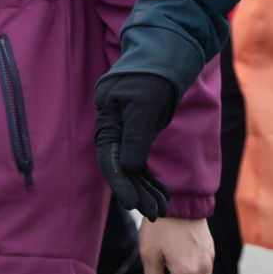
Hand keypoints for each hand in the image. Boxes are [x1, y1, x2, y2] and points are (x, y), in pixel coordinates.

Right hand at [94, 69, 183, 218]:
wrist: (165, 59)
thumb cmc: (152, 77)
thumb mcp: (144, 104)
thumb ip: (136, 135)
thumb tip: (129, 167)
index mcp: (107, 123)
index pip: (110, 160)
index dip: (121, 183)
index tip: (131, 203)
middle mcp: (113, 132)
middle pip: (121, 169)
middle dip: (137, 192)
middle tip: (154, 213)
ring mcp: (126, 136)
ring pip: (133, 170)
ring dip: (146, 190)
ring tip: (162, 210)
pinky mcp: (138, 137)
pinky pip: (142, 164)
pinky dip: (151, 180)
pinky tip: (162, 195)